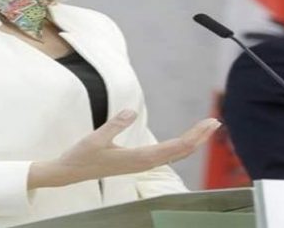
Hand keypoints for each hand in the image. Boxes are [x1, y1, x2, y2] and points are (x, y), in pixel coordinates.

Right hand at [28, 109, 220, 188]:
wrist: (68, 172)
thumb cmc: (80, 156)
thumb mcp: (95, 138)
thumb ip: (113, 125)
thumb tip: (131, 112)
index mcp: (137, 159)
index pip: (174, 148)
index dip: (193, 137)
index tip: (208, 125)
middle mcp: (143, 163)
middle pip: (179, 152)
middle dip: (199, 137)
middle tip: (215, 122)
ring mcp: (141, 164)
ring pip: (174, 154)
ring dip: (192, 141)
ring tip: (207, 128)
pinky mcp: (137, 162)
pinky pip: (166, 155)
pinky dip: (180, 146)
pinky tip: (187, 140)